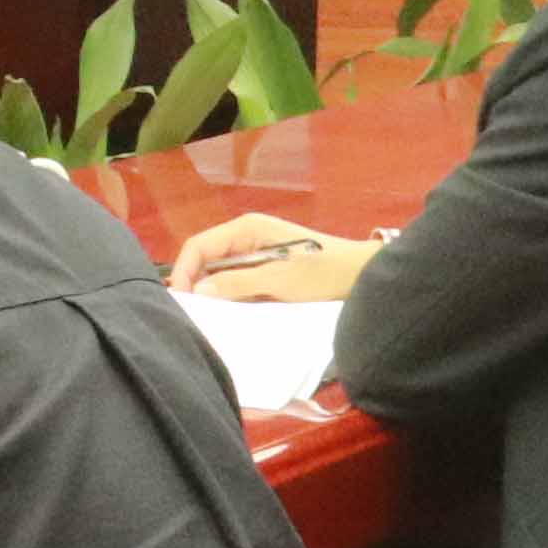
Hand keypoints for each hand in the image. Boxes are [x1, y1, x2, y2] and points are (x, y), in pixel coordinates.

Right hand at [171, 214, 382, 301]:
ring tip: (209, 319)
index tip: (182, 301)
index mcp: (246, 229)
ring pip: (220, 275)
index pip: (199, 246)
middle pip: (206, 260)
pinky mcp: (266, 273)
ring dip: (214, 294)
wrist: (364, 277)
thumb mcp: (280, 279)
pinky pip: (237, 284)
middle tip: (192, 315)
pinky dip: (231, 299)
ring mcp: (256, 256)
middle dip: (195, 285)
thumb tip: (199, 291)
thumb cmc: (324, 273)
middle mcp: (246, 239)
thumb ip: (238, 283)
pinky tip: (231, 316)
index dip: (184, 271)